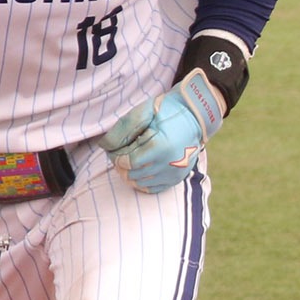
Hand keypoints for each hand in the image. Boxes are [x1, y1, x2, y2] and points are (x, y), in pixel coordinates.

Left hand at [97, 70, 227, 193]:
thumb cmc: (166, 111)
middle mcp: (170, 164)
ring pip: (141, 183)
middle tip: (123, 152)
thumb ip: (122, 129)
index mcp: (161, 147)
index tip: (116, 148)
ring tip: (132, 158)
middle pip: (132, 174)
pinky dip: (142, 181)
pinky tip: (141, 169)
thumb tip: (105, 146)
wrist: (194, 115)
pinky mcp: (178, 178)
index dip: (117, 156)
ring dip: (131, 173)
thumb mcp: (143, 112)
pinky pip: (153, 188)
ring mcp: (175, 173)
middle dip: (122, 165)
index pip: (128, 162)